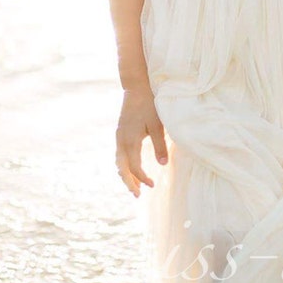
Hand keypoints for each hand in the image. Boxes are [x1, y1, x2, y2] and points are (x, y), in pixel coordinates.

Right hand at [115, 83, 168, 197]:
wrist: (137, 86)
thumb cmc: (150, 104)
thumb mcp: (158, 124)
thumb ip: (160, 145)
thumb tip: (162, 165)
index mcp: (130, 140)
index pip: (135, 166)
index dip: (143, 178)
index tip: (152, 185)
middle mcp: (121, 140)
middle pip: (121, 168)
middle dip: (129, 182)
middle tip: (136, 196)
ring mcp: (119, 135)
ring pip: (119, 161)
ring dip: (126, 174)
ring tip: (134, 186)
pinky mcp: (120, 132)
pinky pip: (120, 153)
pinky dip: (124, 164)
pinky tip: (131, 168)